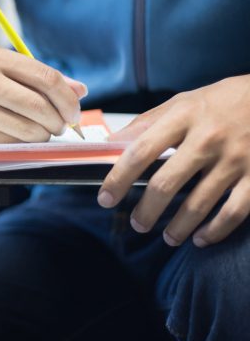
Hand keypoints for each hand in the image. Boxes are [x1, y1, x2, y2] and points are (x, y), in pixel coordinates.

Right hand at [0, 44, 86, 143]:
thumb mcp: (1, 68)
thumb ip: (41, 78)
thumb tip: (80, 91)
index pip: (46, 78)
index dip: (68, 99)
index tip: (74, 112)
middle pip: (41, 107)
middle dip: (59, 121)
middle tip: (61, 125)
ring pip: (30, 130)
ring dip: (42, 134)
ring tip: (36, 129)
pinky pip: (13, 144)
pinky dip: (22, 143)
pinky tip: (13, 134)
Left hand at [98, 74, 249, 247]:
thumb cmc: (222, 101)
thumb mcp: (183, 102)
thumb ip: (147, 122)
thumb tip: (111, 142)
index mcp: (183, 117)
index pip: (140, 151)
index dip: (118, 179)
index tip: (105, 199)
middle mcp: (207, 139)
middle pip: (165, 184)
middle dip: (146, 211)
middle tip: (137, 224)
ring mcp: (235, 159)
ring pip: (198, 204)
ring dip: (178, 227)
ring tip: (167, 237)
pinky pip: (233, 212)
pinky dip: (215, 231)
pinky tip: (201, 238)